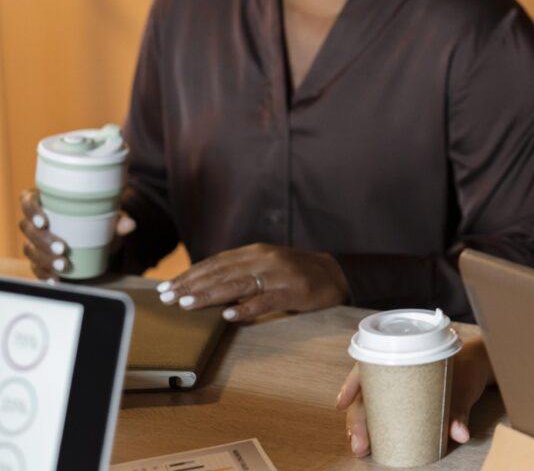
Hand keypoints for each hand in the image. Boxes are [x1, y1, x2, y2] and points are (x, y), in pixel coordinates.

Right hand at [18, 188, 135, 280]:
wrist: (100, 238)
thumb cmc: (99, 220)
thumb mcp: (109, 217)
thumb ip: (119, 219)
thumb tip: (129, 224)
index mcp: (47, 202)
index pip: (28, 201)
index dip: (31, 210)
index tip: (44, 221)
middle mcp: (37, 221)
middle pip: (28, 229)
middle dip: (43, 240)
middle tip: (62, 248)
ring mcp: (35, 241)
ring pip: (30, 249)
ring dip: (44, 259)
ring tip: (63, 265)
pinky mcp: (39, 259)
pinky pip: (35, 268)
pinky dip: (44, 275)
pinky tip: (55, 280)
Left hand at [156, 243, 349, 320]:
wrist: (334, 274)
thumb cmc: (294, 273)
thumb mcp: (265, 265)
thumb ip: (239, 270)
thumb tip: (202, 284)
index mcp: (255, 251)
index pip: (215, 262)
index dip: (190, 274)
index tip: (167, 287)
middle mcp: (264, 259)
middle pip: (221, 272)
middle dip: (191, 285)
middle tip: (166, 297)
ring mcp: (279, 275)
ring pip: (238, 285)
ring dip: (210, 295)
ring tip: (187, 304)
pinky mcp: (293, 292)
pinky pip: (266, 301)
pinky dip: (246, 308)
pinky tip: (228, 315)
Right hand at [336, 334, 492, 455]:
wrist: (479, 364)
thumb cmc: (468, 368)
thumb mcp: (465, 387)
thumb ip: (460, 410)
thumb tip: (459, 434)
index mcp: (405, 356)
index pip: (369, 366)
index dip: (352, 384)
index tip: (342, 403)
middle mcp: (397, 370)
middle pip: (367, 392)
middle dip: (357, 418)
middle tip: (359, 444)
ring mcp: (399, 384)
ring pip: (370, 403)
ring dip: (361, 425)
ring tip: (360, 447)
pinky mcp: (405, 398)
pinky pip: (383, 409)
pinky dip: (374, 425)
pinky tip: (368, 441)